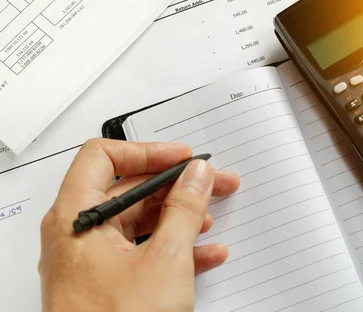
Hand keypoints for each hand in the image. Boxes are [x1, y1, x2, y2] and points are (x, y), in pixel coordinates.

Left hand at [38, 139, 239, 311]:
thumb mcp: (165, 260)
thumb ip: (184, 208)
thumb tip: (196, 175)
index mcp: (76, 219)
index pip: (104, 158)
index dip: (147, 150)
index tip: (182, 156)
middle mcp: (78, 236)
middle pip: (129, 190)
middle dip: (176, 186)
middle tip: (212, 182)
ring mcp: (93, 262)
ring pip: (140, 222)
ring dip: (180, 216)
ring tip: (213, 215)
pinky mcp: (108, 285)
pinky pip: (143, 251)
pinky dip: (175, 247)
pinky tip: (205, 253)